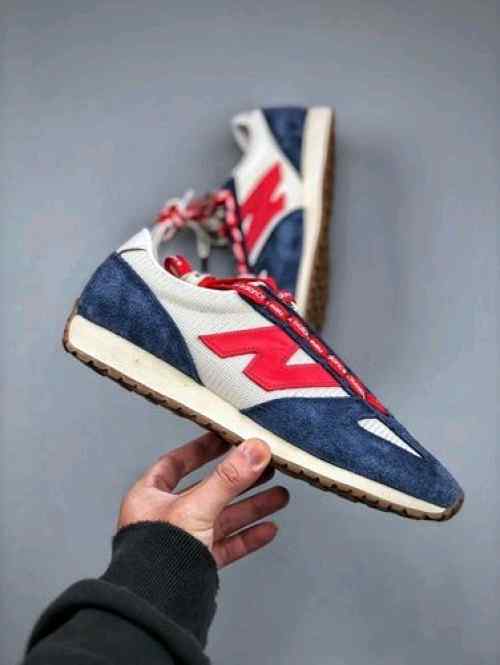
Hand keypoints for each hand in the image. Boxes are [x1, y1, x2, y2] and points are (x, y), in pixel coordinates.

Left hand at [118, 433, 288, 567]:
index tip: (226, 438)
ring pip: (223, 518)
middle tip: (266, 468)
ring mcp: (183, 541)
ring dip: (252, 507)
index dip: (202, 449)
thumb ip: (229, 478)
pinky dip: (248, 537)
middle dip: (240, 480)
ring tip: (280, 496)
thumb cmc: (157, 553)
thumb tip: (256, 450)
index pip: (177, 463)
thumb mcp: (196, 505)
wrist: (154, 607)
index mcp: (150, 496)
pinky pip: (227, 546)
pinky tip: (269, 529)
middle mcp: (165, 517)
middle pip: (209, 490)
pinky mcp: (197, 565)